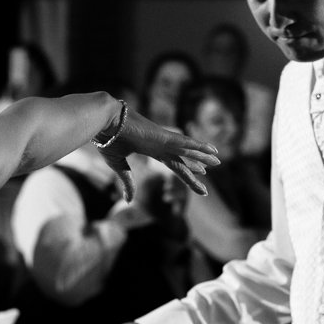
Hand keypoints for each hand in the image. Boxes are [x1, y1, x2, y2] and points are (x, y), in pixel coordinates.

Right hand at [98, 108, 217, 201]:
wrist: (105, 122)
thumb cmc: (108, 140)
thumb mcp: (118, 165)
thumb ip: (128, 182)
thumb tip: (129, 201)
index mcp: (151, 150)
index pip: (173, 163)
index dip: (186, 170)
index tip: (197, 174)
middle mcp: (160, 145)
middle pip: (184, 158)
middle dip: (197, 164)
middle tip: (211, 168)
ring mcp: (164, 141)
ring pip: (189, 150)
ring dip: (204, 155)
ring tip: (218, 160)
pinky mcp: (165, 137)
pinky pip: (188, 143)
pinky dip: (201, 146)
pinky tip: (213, 150)